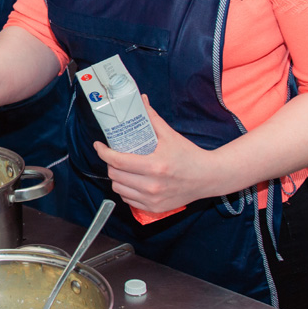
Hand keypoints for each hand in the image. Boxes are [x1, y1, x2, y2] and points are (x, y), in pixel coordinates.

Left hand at [91, 96, 217, 213]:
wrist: (208, 177)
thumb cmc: (189, 155)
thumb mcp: (170, 135)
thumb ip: (152, 118)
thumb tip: (141, 100)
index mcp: (155, 166)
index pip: (117, 161)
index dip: (103, 152)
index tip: (99, 145)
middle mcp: (152, 185)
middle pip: (115, 175)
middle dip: (110, 163)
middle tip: (113, 155)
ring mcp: (152, 199)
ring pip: (118, 188)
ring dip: (116, 177)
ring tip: (121, 168)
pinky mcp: (154, 208)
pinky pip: (128, 199)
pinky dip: (125, 189)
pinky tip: (130, 181)